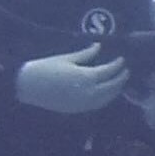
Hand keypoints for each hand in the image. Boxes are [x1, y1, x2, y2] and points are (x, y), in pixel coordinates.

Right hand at [14, 43, 129, 113]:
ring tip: (120, 82)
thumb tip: (98, 46)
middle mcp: (88, 92)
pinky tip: (106, 93)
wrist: (27, 86)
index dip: (117, 65)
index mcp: (85, 77)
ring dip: (115, 90)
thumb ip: (85, 54)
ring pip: (106, 98)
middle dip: (121, 79)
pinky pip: (97, 105)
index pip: (108, 71)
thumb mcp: (66, 58)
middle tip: (126, 71)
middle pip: (112, 87)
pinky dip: (105, 99)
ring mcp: (83, 103)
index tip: (122, 59)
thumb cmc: (45, 68)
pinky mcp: (77, 109)